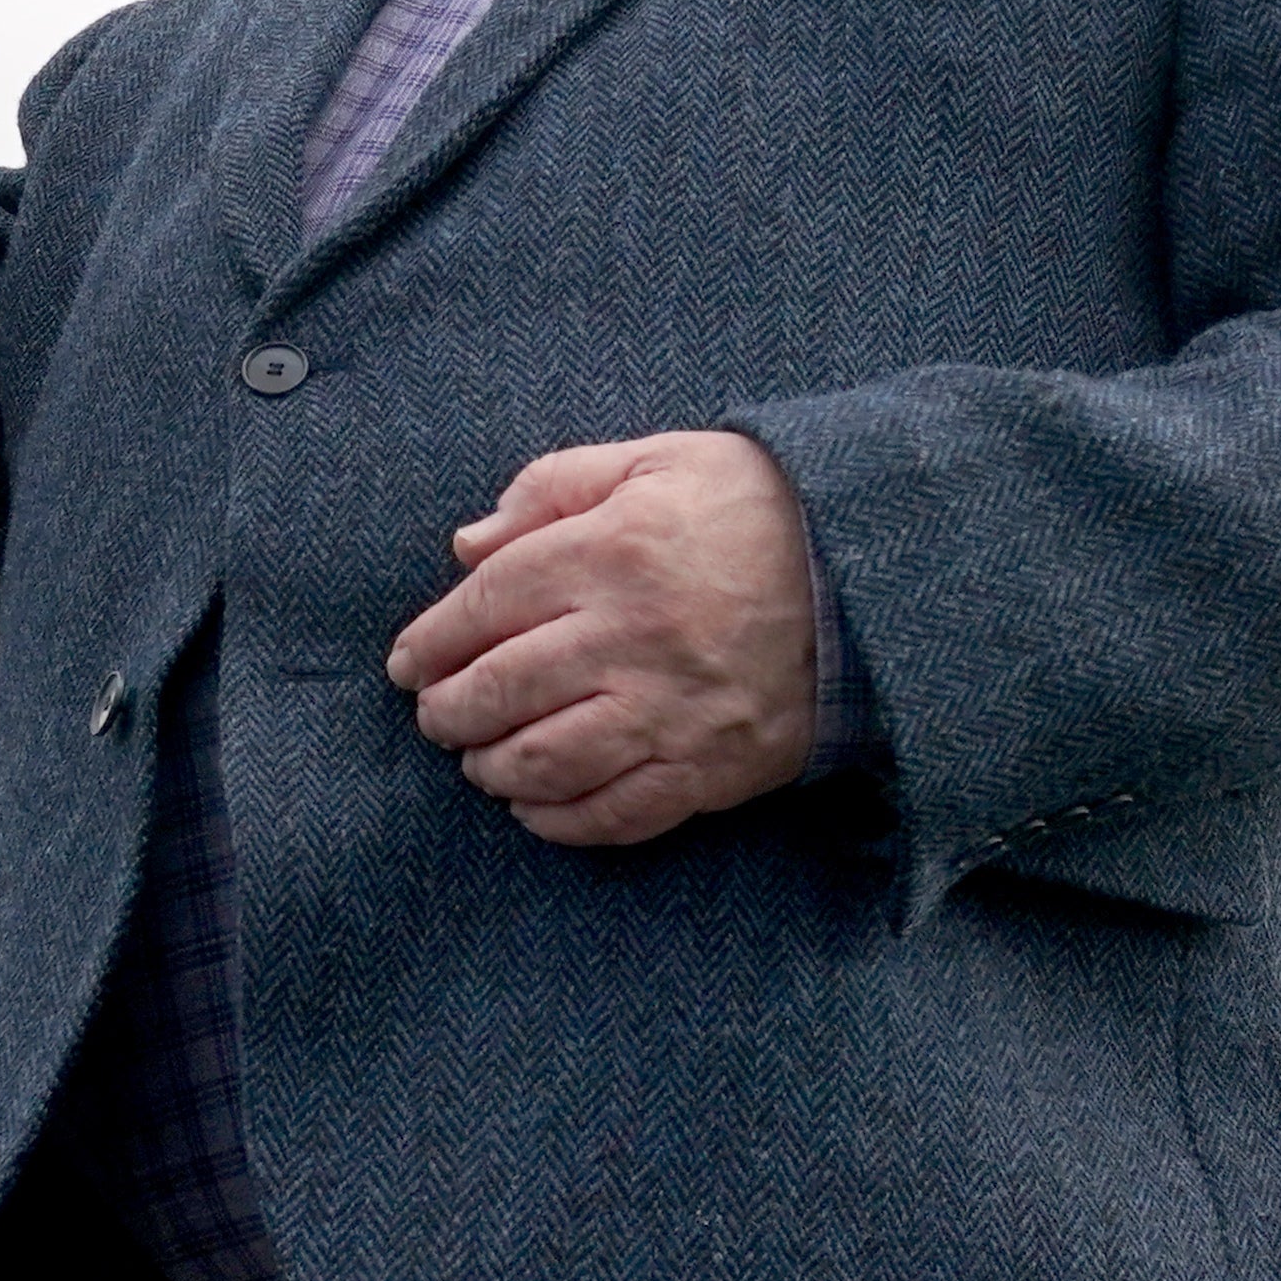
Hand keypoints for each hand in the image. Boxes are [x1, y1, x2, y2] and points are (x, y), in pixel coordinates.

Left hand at [381, 431, 820, 849]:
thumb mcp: (655, 461)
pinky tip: (533, 808)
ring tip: (478, 761)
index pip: (487, 604)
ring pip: (548, 759)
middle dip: (449, 711)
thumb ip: (553, 488)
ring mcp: (674, 710)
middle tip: (436, 716)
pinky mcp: (713, 766)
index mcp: (615, 549)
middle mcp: (635, 635)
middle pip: (502, 688)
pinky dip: (560, 820)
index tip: (408, 663)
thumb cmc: (754, 507)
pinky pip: (617, 811)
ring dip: (493, 768)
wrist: (872, 571)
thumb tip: (468, 546)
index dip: (432, 639)